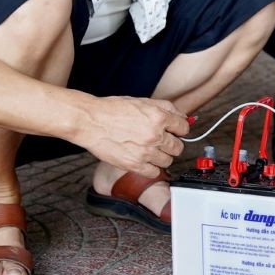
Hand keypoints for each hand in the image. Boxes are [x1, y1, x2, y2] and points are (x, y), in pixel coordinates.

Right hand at [72, 95, 187, 177]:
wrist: (90, 121)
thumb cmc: (112, 110)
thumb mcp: (142, 101)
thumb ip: (166, 108)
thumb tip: (184, 117)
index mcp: (158, 116)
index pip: (184, 128)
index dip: (179, 130)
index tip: (174, 131)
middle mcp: (155, 134)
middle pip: (178, 147)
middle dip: (171, 144)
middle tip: (160, 141)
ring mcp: (145, 151)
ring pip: (168, 161)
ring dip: (161, 156)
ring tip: (149, 150)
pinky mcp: (134, 165)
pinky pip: (154, 173)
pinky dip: (151, 168)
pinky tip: (143, 160)